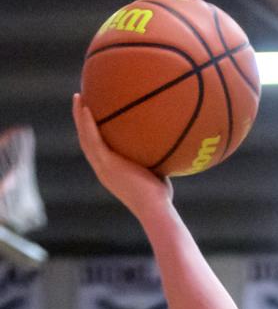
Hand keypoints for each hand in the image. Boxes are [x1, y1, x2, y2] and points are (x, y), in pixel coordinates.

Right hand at [73, 94, 172, 217]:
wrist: (155, 210)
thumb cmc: (161, 200)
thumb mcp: (157, 176)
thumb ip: (155, 161)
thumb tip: (169, 145)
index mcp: (110, 172)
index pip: (96, 149)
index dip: (91, 133)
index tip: (91, 117)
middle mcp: (102, 170)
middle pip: (86, 141)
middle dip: (81, 121)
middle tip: (80, 101)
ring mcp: (102, 167)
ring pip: (84, 138)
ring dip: (79, 117)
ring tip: (78, 97)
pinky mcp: (106, 164)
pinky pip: (94, 139)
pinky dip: (88, 123)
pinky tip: (87, 107)